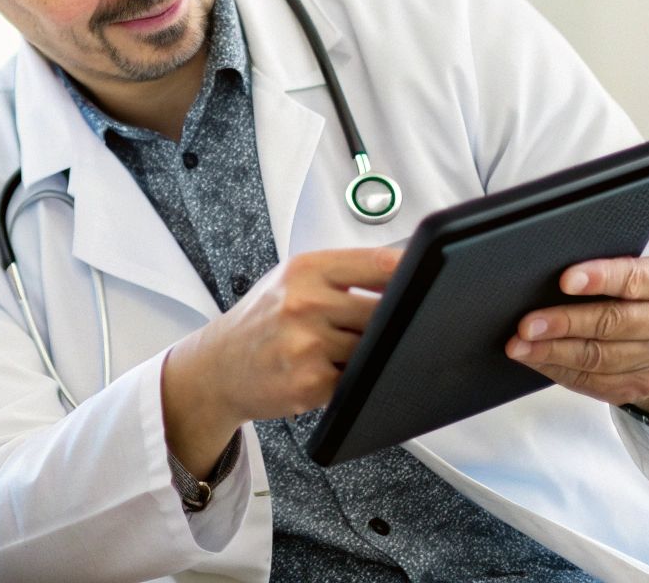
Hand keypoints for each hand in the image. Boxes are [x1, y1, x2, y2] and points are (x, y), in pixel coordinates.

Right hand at [163, 247, 398, 472]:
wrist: (218, 366)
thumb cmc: (260, 320)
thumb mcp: (292, 280)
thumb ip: (343, 274)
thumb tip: (404, 270)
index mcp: (305, 270)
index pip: (378, 264)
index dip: (411, 272)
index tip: (430, 277)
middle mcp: (304, 303)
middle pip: (384, 311)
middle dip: (388, 322)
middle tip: (378, 326)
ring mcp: (307, 345)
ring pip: (374, 349)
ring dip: (370, 354)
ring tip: (341, 349)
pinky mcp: (310, 383)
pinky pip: (357, 381)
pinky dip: (354, 380)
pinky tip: (328, 371)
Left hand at [506, 256, 648, 415]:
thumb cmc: (629, 294)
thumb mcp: (627, 272)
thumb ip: (598, 271)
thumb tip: (540, 273)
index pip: (634, 278)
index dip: (600, 278)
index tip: (565, 281)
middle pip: (613, 323)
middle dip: (564, 323)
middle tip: (526, 325)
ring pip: (600, 358)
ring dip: (553, 352)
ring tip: (519, 346)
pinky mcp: (642, 385)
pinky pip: (593, 381)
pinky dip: (557, 370)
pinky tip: (534, 360)